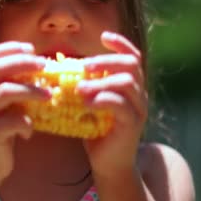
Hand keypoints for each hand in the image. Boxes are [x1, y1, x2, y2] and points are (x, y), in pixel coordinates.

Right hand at [0, 42, 48, 182]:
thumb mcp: (3, 106)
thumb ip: (13, 87)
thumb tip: (43, 68)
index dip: (10, 49)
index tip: (31, 48)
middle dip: (23, 63)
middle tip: (45, 65)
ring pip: (4, 92)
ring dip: (30, 90)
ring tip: (49, 94)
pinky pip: (10, 121)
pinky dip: (26, 123)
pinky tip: (30, 131)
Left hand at [77, 31, 147, 178]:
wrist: (108, 164)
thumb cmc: (95, 131)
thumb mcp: (89, 103)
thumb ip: (84, 85)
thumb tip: (60, 67)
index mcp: (130, 86)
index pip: (133, 56)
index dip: (120, 44)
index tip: (103, 36)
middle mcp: (139, 94)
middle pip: (131, 65)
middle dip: (107, 61)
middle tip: (85, 66)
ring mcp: (138, 109)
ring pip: (127, 83)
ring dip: (101, 81)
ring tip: (80, 88)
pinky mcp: (133, 125)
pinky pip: (122, 106)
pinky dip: (103, 100)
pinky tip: (87, 104)